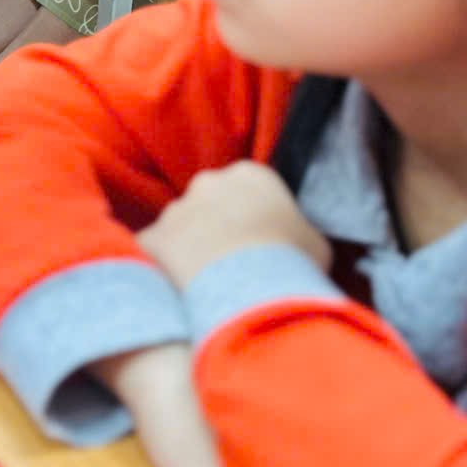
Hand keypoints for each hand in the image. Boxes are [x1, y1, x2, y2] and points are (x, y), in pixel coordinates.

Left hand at [137, 160, 328, 289]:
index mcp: (250, 175)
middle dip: (214, 228)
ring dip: (188, 250)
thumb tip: (297, 243)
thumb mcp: (315, 244)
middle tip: (229, 264)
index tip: (257, 243)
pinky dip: (163, 270)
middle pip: (208, 204)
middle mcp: (206, 184)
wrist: (248, 288)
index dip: (252, 217)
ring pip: (179, 229)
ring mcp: (174, 210)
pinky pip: (154, 253)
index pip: (247, 188)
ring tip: (207, 284)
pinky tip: (181, 291)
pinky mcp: (151, 239)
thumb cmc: (290, 263)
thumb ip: (299, 232)